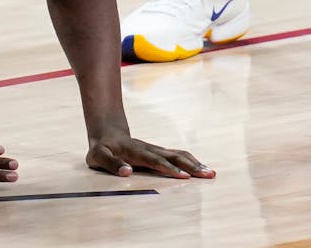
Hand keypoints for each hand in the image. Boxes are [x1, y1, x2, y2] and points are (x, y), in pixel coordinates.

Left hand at [86, 130, 214, 179]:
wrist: (108, 133)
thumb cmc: (102, 149)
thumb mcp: (98, 156)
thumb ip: (112, 164)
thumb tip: (127, 172)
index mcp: (136, 152)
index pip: (155, 161)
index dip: (169, 169)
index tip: (184, 178)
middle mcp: (150, 149)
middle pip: (174, 157)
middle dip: (191, 166)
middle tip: (208, 175)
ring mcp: (156, 150)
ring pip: (179, 155)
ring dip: (195, 164)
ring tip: (211, 173)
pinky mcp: (160, 152)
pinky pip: (178, 156)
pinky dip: (191, 162)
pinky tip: (201, 169)